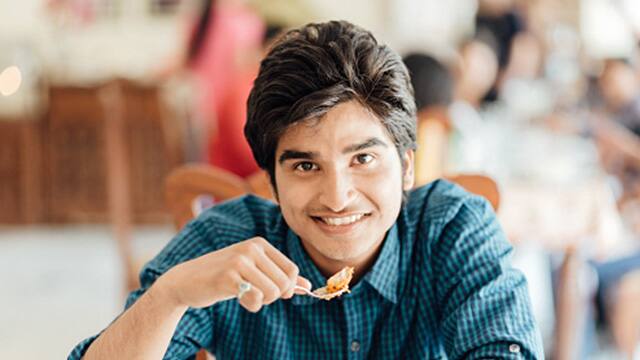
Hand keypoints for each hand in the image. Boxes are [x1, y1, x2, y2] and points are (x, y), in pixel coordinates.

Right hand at [155, 237, 311, 311]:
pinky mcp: (228, 277)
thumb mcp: (253, 271)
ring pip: (272, 292)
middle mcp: (251, 248)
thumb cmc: (223, 276)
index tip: (277, 293)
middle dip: (275, 296)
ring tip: (248, 296)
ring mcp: (239, 261)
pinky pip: (256, 299)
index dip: (288, 287)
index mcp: (259, 243)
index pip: (291, 270)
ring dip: (263, 302)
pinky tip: (241, 300)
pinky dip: (252, 306)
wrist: (186, 281)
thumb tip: (308, 286)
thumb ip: (280, 276)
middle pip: (284, 282)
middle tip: (257, 295)